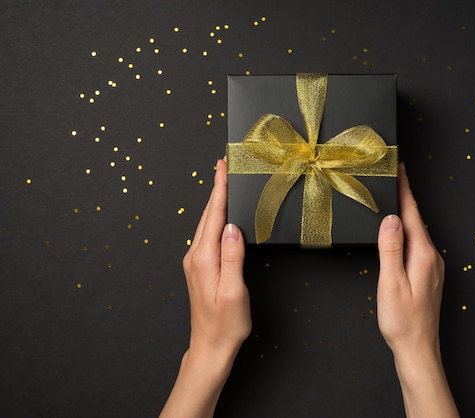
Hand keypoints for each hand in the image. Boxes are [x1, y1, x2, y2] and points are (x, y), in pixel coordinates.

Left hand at [161, 158, 249, 417]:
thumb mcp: (233, 292)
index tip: (222, 167)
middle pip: (207, 215)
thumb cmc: (225, 324)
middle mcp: (195, 256)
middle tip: (222, 165)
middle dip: (216, 188)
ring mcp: (196, 262)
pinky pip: (207, 235)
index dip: (219, 189)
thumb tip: (232, 227)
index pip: (214, 216)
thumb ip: (232, 257)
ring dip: (215, 202)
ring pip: (206, 224)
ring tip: (222, 183)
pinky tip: (220, 217)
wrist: (209, 348)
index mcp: (204, 258)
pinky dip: (214, 218)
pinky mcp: (200, 269)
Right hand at [376, 163, 457, 416]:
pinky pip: (417, 246)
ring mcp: (433, 268)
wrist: (418, 350)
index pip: (413, 215)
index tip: (401, 170)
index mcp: (423, 255)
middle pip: (417, 221)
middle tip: (394, 178)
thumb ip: (391, 249)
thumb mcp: (391, 283)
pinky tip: (399, 234)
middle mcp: (432, 258)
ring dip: (406, 216)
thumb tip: (391, 219)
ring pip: (417, 234)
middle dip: (405, 199)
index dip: (406, 191)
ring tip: (394, 200)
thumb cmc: (403, 321)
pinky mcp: (429, 276)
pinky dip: (407, 233)